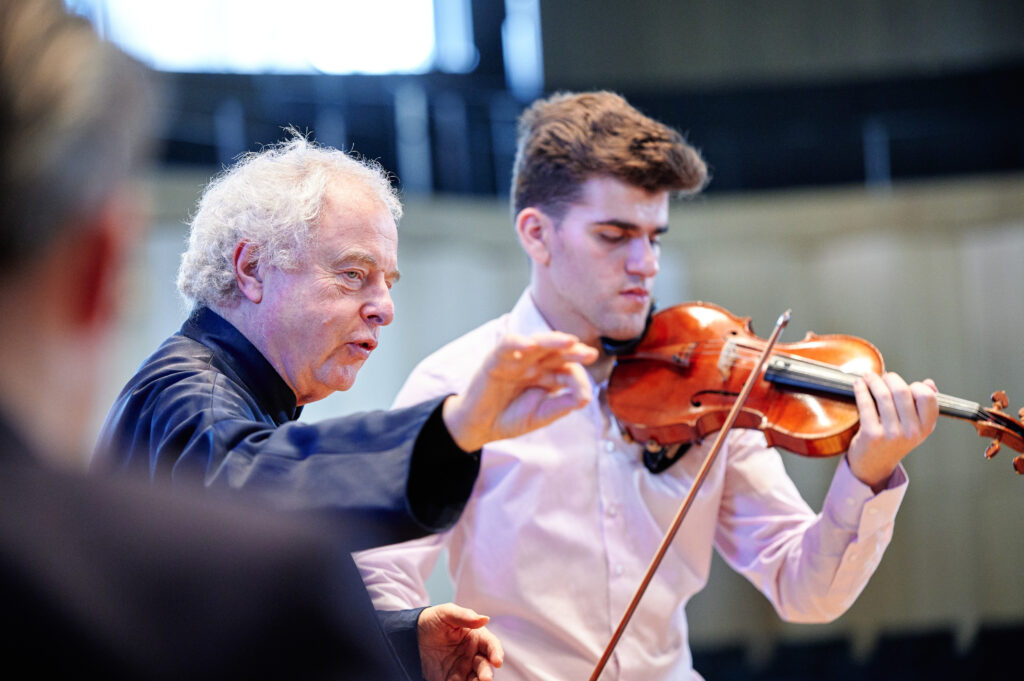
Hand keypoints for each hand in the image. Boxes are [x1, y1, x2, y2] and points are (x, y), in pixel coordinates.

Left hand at [418, 603, 502, 680]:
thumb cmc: (432, 620)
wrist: (410, 636)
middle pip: (485, 666)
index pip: (491, 645)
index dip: (496, 653)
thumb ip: (465, 616)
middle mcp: (472, 654)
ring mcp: (463, 669)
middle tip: (485, 679)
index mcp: (476, 637)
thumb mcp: (446, 613)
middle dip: (486, 673)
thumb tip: (486, 619)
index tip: (497, 661)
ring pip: (476, 679)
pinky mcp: (452, 680)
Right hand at [442, 331, 596, 451]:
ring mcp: (515, 360)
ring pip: (535, 343)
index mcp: (547, 375)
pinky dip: (517, 342)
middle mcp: (533, 364)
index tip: (585, 395)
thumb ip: (562, 405)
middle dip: (573, 351)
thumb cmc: (509, 418)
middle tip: (589, 354)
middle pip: (556, 352)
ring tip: (569, 341)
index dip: (579, 378)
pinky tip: (530, 345)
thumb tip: (586, 397)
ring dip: (552, 340)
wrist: (480, 428)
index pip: (567, 369)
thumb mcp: (541, 415)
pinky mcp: (495, 360)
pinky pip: (506, 345)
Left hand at [847, 371, 938, 491]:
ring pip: (883, 395)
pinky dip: (861, 390)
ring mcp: (892, 434)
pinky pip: (866, 404)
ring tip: (868, 376)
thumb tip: (929, 383)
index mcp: (926, 427)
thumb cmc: (894, 439)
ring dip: (873, 380)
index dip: (915, 385)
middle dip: (890, 378)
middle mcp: (912, 432)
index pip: (927, 396)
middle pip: (902, 391)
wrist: (874, 465)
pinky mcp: (872, 435)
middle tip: (882, 376)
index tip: (904, 384)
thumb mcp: (915, 426)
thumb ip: (924, 405)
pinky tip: (858, 384)